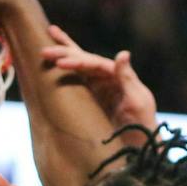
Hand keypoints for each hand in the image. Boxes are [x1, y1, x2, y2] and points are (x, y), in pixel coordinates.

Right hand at [40, 27, 158, 132]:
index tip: (60, 63)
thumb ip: (127, 77)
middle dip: (64, 53)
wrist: (139, 146)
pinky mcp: (90, 98)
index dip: (77, 61)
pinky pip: (75, 81)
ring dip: (63, 54)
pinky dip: (64, 70)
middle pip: (83, 59)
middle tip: (44, 51)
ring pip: (78, 66)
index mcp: (117, 75)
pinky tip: (53, 61)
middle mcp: (106, 77)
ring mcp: (97, 86)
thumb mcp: (137, 100)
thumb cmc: (142, 123)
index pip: (94, 64)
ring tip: (47, 40)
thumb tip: (122, 53)